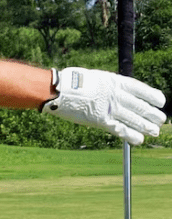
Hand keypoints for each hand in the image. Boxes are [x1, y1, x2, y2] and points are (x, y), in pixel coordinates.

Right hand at [41, 67, 165, 144]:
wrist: (59, 90)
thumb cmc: (72, 82)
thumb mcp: (94, 78)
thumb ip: (106, 86)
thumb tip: (112, 91)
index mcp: (114, 82)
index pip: (140, 89)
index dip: (152, 96)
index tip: (161, 101)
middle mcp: (115, 95)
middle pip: (139, 106)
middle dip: (151, 114)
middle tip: (160, 119)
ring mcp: (109, 108)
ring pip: (133, 119)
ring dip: (145, 126)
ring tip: (154, 131)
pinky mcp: (100, 120)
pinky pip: (119, 129)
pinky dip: (130, 135)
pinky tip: (138, 140)